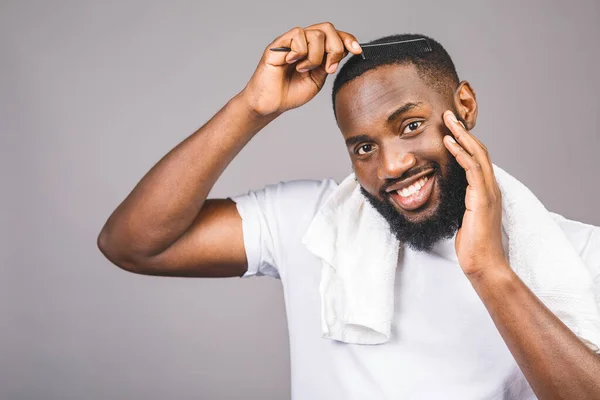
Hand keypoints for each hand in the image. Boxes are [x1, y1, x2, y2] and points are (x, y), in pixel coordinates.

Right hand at [240, 22, 361, 116]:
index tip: (357, 50)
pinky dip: (300, 52)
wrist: (271, 104)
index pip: (334, 36)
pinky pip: (298, 35)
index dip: (348, 39)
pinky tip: (291, 63)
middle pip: (328, 29)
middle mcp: (304, 42)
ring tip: (303, 69)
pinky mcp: (279, 43)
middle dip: (335, 48)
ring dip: (315, 56)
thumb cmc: (290, 93)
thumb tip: (344, 49)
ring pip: (315, 33)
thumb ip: (329, 64)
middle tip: (328, 68)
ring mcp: (291, 41)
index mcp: (315, 50)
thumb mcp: (318, 80)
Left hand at [442, 110, 507, 276]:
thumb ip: (461, 203)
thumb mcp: (463, 217)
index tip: (450, 127)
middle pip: (479, 150)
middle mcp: (490, 187)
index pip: (477, 158)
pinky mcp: (483, 199)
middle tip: (448, 114)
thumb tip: (449, 195)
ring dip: (462, 135)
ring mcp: (488, 192)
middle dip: (463, 131)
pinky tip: (450, 142)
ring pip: (478, 155)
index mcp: (485, 191)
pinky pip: (473, 169)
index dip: (465, 141)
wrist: (483, 264)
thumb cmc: (472, 245)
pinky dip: (461, 153)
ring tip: (447, 120)